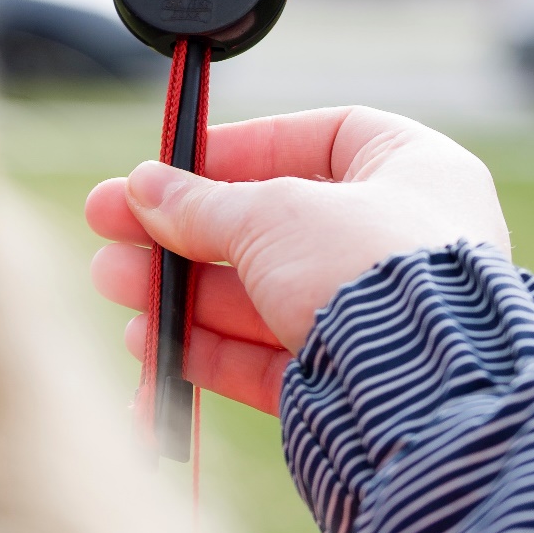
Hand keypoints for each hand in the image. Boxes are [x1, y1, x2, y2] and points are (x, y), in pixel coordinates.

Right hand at [84, 108, 511, 413]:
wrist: (424, 390)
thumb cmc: (372, 268)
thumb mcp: (275, 213)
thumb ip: (204, 203)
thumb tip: (144, 189)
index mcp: (414, 172)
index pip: (321, 142)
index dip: (242, 149)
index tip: (173, 165)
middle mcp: (402, 243)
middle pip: (275, 227)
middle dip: (186, 230)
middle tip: (109, 228)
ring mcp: (378, 319)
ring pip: (263, 298)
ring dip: (184, 291)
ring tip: (111, 283)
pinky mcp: (351, 385)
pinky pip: (269, 362)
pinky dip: (209, 353)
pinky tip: (150, 348)